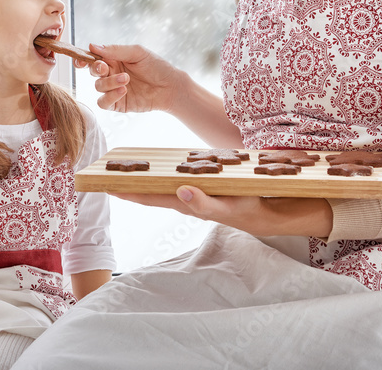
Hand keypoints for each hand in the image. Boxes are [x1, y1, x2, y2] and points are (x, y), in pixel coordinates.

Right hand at [76, 44, 181, 113]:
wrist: (170, 86)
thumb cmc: (157, 66)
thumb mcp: (137, 53)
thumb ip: (115, 50)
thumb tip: (92, 46)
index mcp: (113, 59)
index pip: (93, 58)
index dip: (83, 59)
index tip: (80, 61)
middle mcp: (111, 74)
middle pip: (92, 71)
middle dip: (95, 69)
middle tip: (105, 68)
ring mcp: (113, 90)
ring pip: (98, 87)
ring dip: (109, 82)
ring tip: (126, 79)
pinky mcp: (118, 104)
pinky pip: (103, 102)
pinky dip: (110, 96)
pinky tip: (123, 90)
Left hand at [114, 188, 332, 237]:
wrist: (278, 213)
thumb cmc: (255, 208)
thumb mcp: (234, 208)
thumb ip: (207, 203)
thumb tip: (181, 191)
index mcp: (193, 204)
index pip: (156, 197)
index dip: (132, 192)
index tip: (108, 185)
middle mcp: (191, 200)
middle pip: (154, 192)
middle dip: (129, 186)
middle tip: (103, 177)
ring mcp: (198, 194)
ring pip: (164, 187)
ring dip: (143, 181)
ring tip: (122, 170)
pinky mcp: (206, 188)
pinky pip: (178, 181)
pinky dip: (163, 176)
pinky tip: (154, 168)